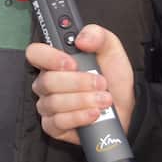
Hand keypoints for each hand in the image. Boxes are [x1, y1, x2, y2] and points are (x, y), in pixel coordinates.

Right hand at [26, 25, 134, 144]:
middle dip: (78, 83)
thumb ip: (97, 35)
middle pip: (46, 81)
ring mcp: (48, 105)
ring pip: (53, 103)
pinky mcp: (54, 126)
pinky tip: (94, 114)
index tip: (72, 63)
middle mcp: (47, 82)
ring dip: (83, 101)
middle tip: (100, 83)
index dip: (49, 57)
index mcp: (55, 60)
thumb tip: (81, 39)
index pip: (35, 53)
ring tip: (103, 99)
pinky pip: (57, 123)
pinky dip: (79, 118)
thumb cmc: (114, 77)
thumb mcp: (111, 49)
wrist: (126, 106)